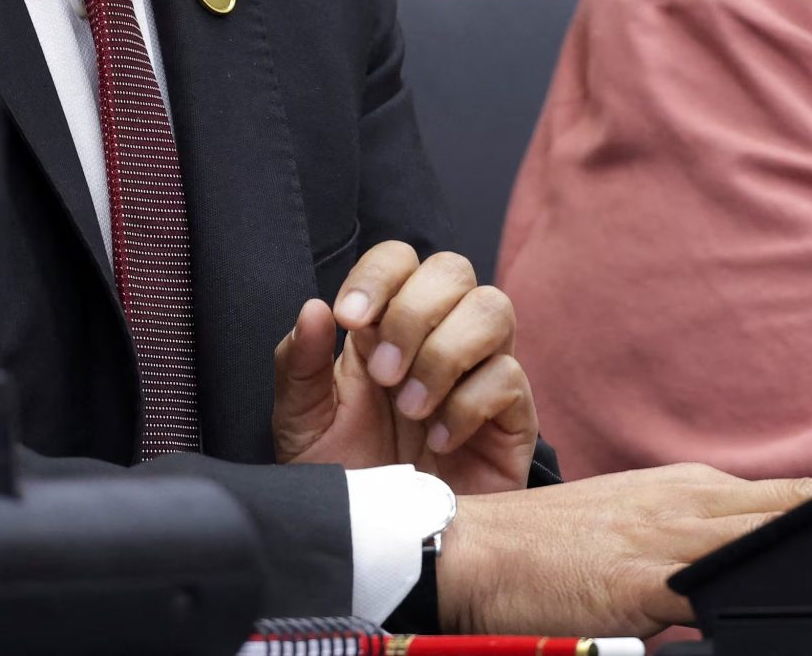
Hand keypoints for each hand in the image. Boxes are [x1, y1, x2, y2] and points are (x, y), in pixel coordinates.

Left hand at [272, 243, 534, 492]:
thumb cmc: (347, 481)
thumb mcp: (302, 426)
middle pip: (453, 268)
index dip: (380, 275)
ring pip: (493, 308)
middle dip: (413, 313)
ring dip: (445, 353)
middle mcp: (438, 338)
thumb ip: (299, 366)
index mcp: (385, 328)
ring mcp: (481, 373)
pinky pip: (509, 377)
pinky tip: (440, 441)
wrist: (387, 553)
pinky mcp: (512, 417)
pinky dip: (468, 404)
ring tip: (412, 408)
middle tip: (383, 376)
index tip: (350, 318)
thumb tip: (315, 310)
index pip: (400, 259)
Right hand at [436, 465, 811, 634]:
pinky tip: (775, 607)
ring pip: (765, 535)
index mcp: (690, 488)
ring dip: (810, 551)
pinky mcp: (644, 581)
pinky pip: (712, 588)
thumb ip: (690, 545)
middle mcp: (688, 500)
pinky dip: (747, 594)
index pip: (787, 498)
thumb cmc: (551, 549)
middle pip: (794, 506)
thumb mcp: (634, 528)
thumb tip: (735, 578)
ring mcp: (669, 537)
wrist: (475, 549)